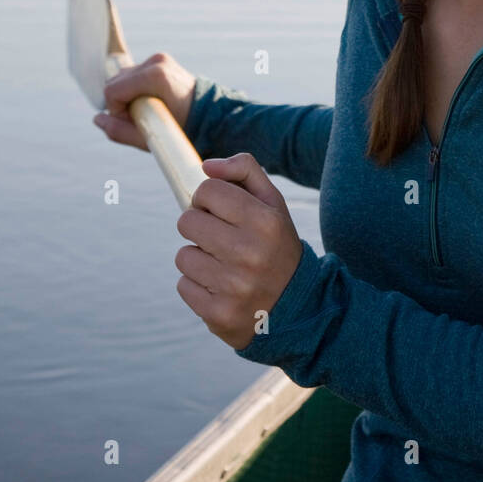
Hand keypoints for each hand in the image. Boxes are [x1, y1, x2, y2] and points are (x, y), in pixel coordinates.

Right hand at [94, 52, 196, 149]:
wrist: (208, 115)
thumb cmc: (181, 129)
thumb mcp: (149, 137)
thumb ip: (119, 131)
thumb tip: (97, 119)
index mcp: (155, 76)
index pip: (112, 91)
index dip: (116, 111)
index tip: (134, 121)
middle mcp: (156, 62)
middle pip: (115, 81)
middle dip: (121, 103)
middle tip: (142, 118)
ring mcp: (159, 58)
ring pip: (122, 77)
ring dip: (127, 95)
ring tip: (148, 110)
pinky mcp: (160, 60)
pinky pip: (133, 74)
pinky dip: (135, 88)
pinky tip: (150, 100)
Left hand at [174, 152, 302, 350]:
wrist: (299, 308)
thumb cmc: (277, 247)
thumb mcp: (273, 204)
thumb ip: (245, 171)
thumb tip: (206, 167)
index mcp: (265, 221)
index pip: (207, 190)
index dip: (208, 199)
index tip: (221, 213)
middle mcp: (250, 253)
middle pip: (187, 221)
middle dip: (200, 227)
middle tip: (220, 239)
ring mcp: (234, 287)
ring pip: (183, 256)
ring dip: (198, 259)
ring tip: (224, 266)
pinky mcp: (219, 314)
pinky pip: (183, 286)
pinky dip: (198, 286)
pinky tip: (222, 288)